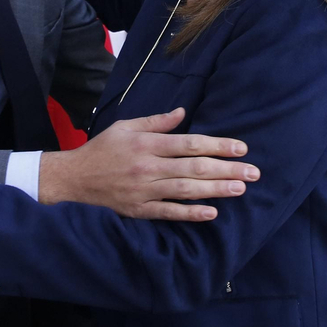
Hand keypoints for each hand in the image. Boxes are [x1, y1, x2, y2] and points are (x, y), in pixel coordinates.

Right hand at [38, 107, 256, 222]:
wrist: (73, 179)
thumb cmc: (101, 150)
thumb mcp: (125, 127)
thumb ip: (156, 121)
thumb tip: (182, 112)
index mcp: (146, 143)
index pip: (189, 144)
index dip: (217, 145)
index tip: (241, 148)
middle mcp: (148, 167)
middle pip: (194, 168)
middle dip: (227, 169)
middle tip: (253, 172)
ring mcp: (144, 190)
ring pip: (186, 190)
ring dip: (216, 190)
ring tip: (240, 188)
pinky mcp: (139, 210)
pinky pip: (169, 212)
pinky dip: (191, 213)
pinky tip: (212, 213)